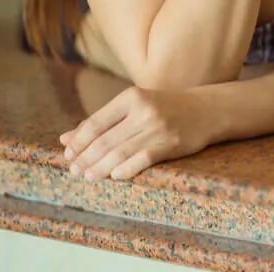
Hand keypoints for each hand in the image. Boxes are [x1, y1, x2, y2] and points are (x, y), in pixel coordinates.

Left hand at [60, 86, 214, 179]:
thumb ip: (103, 121)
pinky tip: (114, 176)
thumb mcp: (135, 106)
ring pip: (119, 153)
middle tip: (73, 171)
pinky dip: (125, 170)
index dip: (77, 142)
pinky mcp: (171, 144)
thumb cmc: (165, 108)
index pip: (95, 123)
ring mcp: (158, 128)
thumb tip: (65, 139)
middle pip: (104, 141)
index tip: (67, 155)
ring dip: (99, 168)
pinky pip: (142, 160)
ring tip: (88, 176)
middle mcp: (144, 110)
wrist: (207, 109)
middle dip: (84, 159)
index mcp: (132, 97)